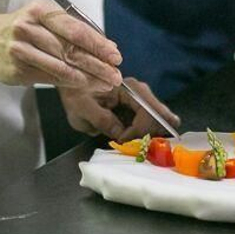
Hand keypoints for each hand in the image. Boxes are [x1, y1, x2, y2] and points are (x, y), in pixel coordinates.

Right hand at [0, 0, 122, 90]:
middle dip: (97, 64)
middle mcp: (28, 28)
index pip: (75, 29)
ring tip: (105, 83)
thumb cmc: (25, 28)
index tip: (115, 55)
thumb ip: (72, 30)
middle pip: (70, 49)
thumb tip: (107, 47)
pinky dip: (70, 82)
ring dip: (87, 77)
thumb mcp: (45, 19)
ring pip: (61, 67)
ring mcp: (20, 50)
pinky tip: (84, 85)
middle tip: (115, 75)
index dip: (98, 44)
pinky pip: (49, 78)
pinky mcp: (16, 70)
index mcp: (40, 11)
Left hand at [59, 78, 179, 140]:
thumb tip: (120, 133)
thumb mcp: (83, 108)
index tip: (123, 139)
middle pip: (160, 115)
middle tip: (137, 145)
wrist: (75, 90)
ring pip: (159, 121)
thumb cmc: (77, 95)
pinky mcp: (139, 111)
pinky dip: (146, 135)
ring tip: (133, 143)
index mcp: (127, 88)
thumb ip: (101, 119)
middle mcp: (139, 93)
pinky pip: (151, 125)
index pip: (146, 109)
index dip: (139, 128)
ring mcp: (141, 102)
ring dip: (150, 135)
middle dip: (152, 133)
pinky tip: (133, 140)